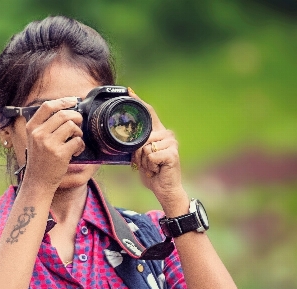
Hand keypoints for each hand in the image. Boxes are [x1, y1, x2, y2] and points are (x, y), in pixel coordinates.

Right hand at [20, 97, 85, 190]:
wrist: (38, 181)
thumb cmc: (39, 159)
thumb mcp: (35, 139)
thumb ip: (45, 125)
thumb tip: (67, 109)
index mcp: (31, 128)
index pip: (47, 106)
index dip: (62, 101)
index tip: (72, 101)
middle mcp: (38, 134)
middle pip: (63, 114)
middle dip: (76, 116)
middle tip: (79, 122)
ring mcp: (48, 144)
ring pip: (71, 126)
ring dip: (78, 132)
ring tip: (76, 139)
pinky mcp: (60, 154)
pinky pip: (77, 141)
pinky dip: (80, 145)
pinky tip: (76, 151)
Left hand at [129, 90, 189, 213]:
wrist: (165, 189)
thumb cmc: (153, 173)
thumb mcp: (141, 157)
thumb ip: (136, 145)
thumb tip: (124, 139)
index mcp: (159, 133)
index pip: (149, 113)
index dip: (139, 102)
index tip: (129, 92)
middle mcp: (167, 135)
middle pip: (141, 137)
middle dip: (138, 154)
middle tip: (147, 164)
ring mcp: (171, 143)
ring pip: (144, 148)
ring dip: (144, 162)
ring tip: (152, 167)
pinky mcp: (172, 153)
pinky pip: (150, 156)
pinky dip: (150, 167)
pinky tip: (157, 169)